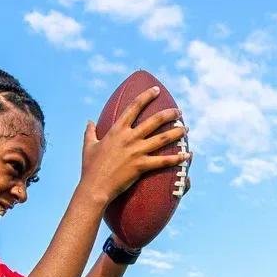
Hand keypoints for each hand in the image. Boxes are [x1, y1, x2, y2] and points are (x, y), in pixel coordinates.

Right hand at [80, 87, 189, 204]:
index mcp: (117, 130)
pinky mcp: (142, 166)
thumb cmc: (90, 168)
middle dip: (169, 114)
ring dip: (176, 132)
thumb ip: (90, 132)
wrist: (95, 186)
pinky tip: (187, 155)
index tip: (156, 90)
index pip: (134, 107)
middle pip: (155, 120)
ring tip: (186, 129)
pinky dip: (177, 158)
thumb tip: (89, 121)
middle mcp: (129, 138)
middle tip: (179, 112)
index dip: (146, 96)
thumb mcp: (88, 146)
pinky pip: (164, 161)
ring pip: (163, 138)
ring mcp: (137, 151)